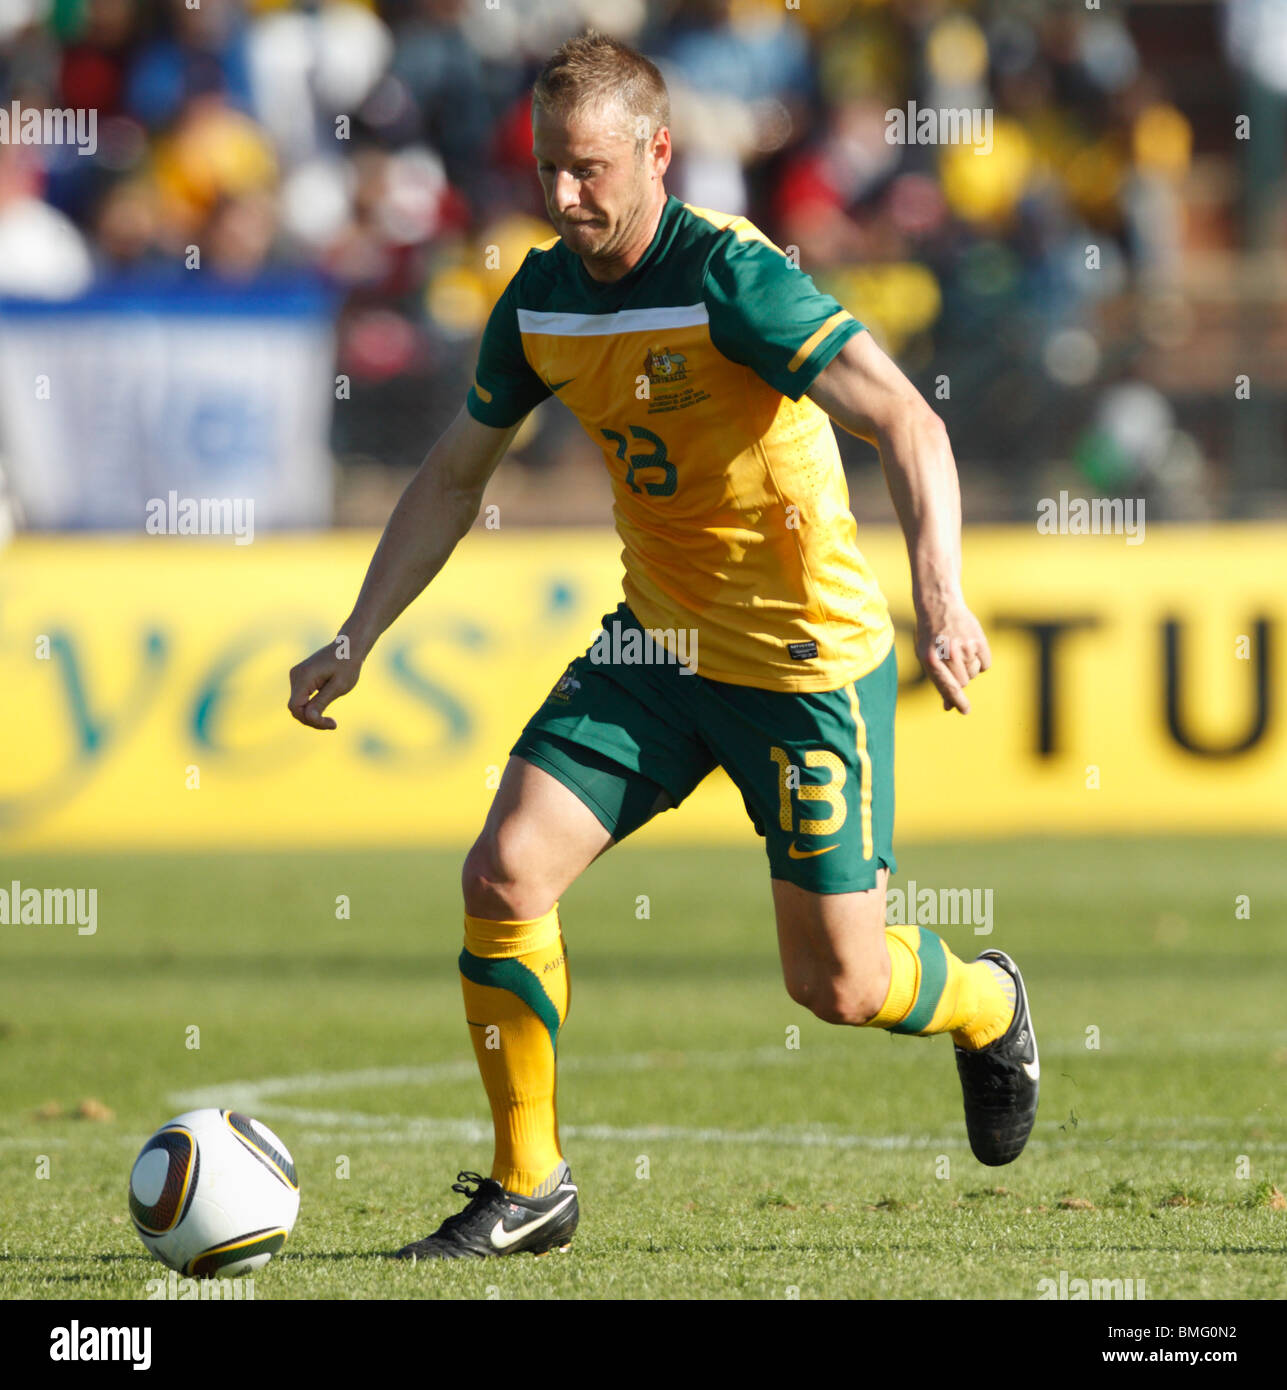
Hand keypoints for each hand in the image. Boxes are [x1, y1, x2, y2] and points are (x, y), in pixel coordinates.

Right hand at [288, 639, 361, 729]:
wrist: (348, 647)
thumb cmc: (347, 665)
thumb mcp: (339, 686)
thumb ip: (322, 701)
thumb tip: (309, 718)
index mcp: (304, 676)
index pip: (296, 707)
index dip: (310, 720)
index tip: (331, 724)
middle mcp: (296, 675)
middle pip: (295, 708)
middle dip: (312, 720)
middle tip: (332, 724)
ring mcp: (296, 676)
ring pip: (298, 705)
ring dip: (312, 715)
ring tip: (331, 720)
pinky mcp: (300, 678)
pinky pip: (301, 699)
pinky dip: (311, 707)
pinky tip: (325, 710)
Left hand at [916, 598, 990, 713]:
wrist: (940, 606)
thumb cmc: (931, 637)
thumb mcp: (928, 658)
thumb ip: (939, 682)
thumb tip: (949, 707)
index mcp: (930, 659)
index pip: (947, 686)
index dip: (957, 700)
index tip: (965, 710)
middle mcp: (948, 653)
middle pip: (963, 682)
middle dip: (961, 679)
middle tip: (954, 664)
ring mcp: (965, 646)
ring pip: (974, 673)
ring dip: (970, 669)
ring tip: (959, 651)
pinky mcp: (979, 640)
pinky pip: (986, 664)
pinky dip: (980, 661)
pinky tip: (970, 647)